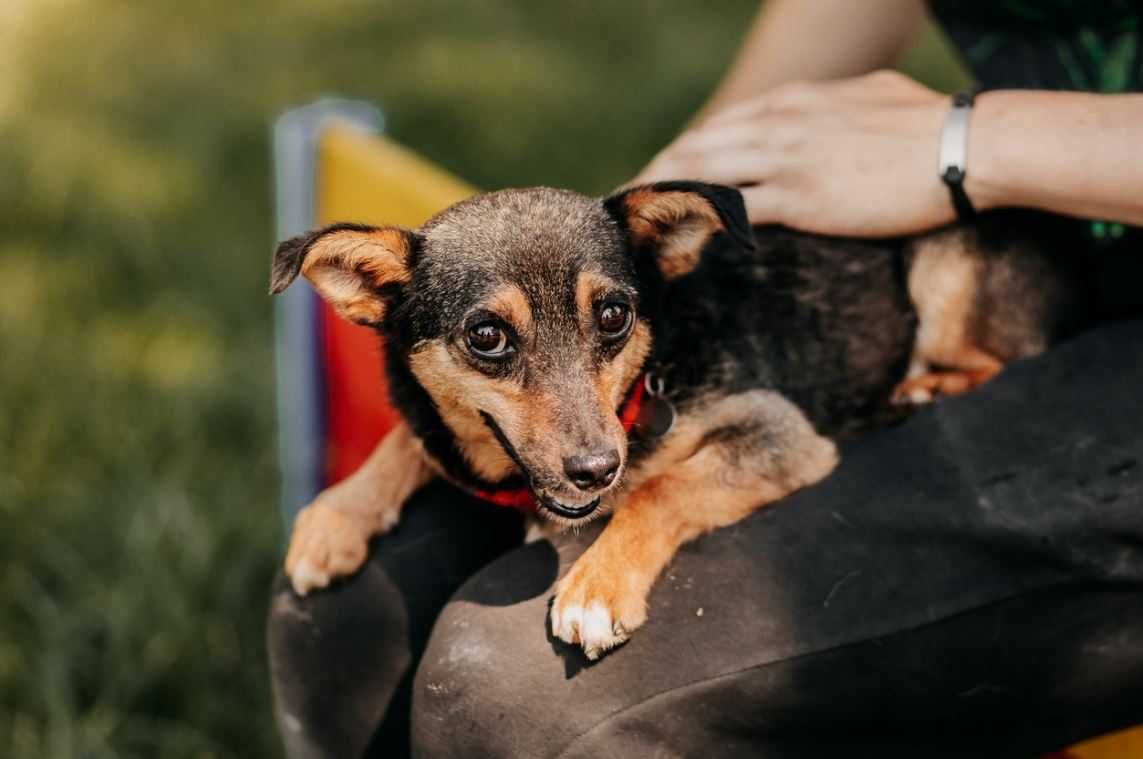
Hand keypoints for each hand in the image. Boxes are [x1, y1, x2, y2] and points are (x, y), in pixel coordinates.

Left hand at [634, 71, 954, 236]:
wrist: (966, 146)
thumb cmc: (929, 123)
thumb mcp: (870, 97)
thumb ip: (831, 107)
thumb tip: (819, 115)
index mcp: (793, 102)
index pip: (719, 127)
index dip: (682, 154)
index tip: (659, 176)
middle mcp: (779, 124)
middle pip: (696, 148)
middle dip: (654, 175)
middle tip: (627, 204)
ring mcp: (787, 159)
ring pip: (703, 174)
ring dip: (663, 199)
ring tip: (636, 224)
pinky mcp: (803, 197)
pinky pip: (733, 208)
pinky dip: (699, 220)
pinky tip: (678, 238)